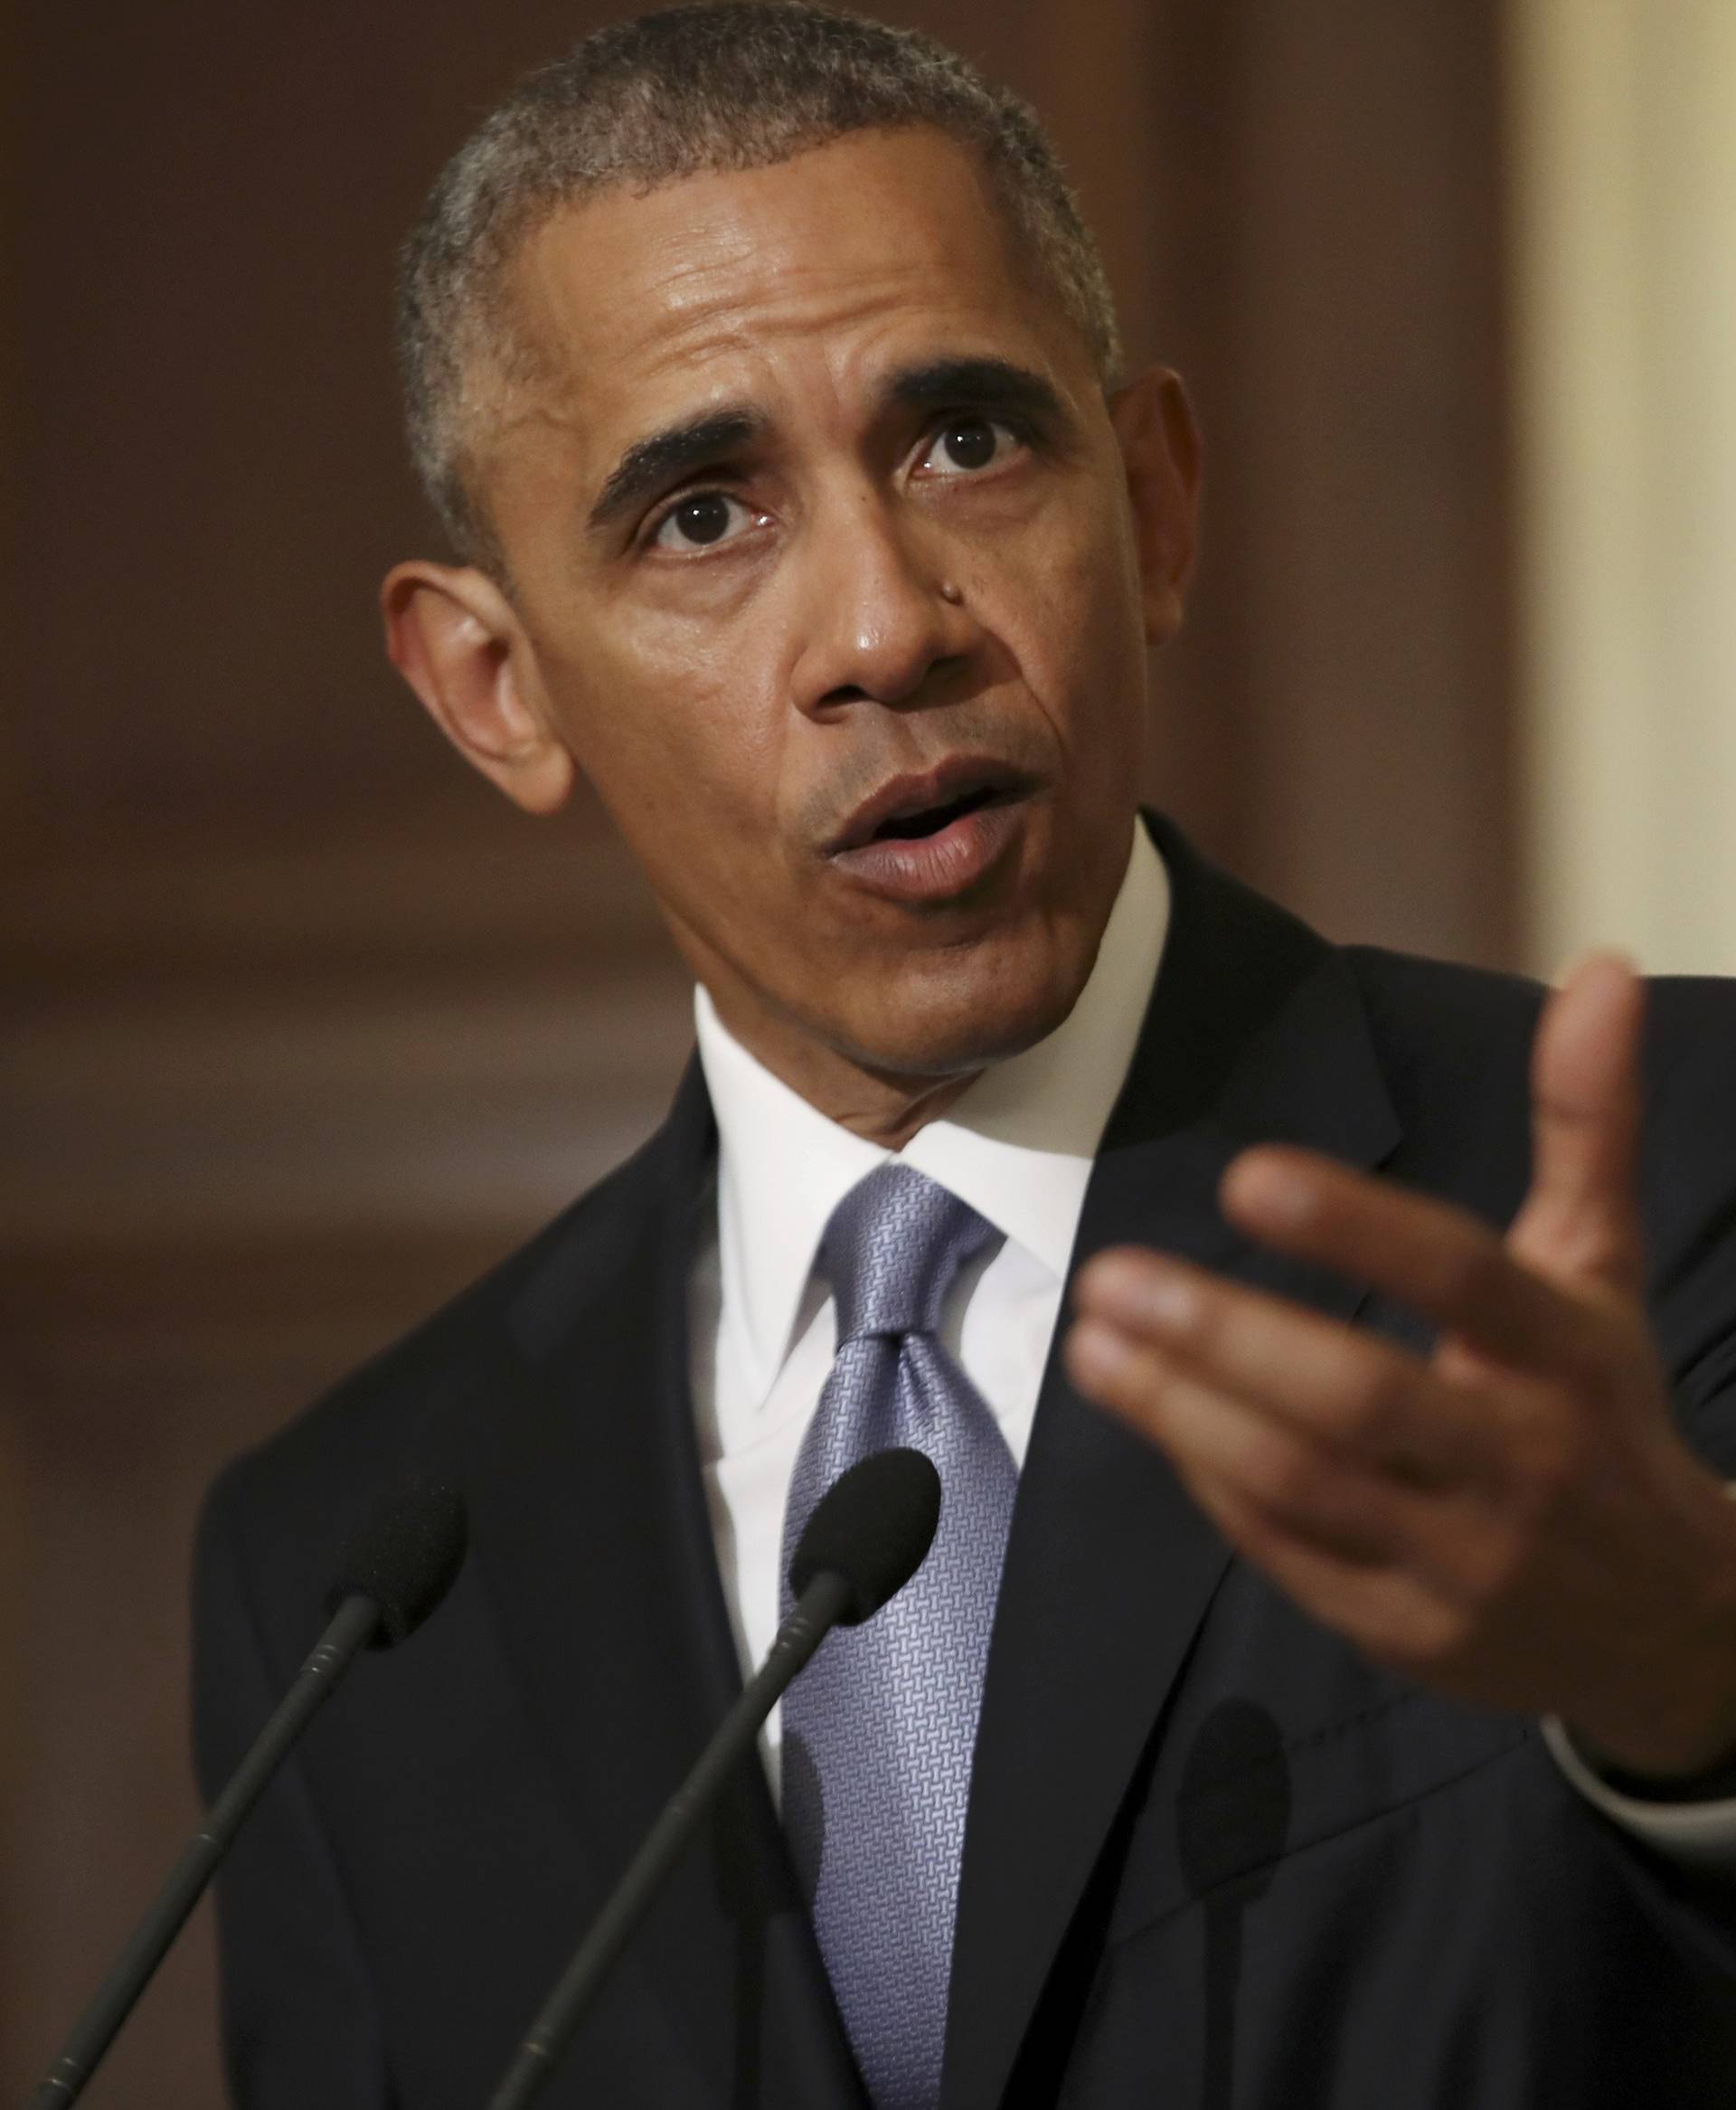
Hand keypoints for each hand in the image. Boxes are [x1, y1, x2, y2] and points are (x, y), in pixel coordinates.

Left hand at [1066, 956, 1735, 1777]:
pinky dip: (1211, 1483)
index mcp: (1567, 1354)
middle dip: (1222, 1335)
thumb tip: (1600, 966)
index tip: (1246, 1175)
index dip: (1357, 1226)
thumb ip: (1584, 1121)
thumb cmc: (1601, 1411)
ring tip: (1091, 1344)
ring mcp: (1460, 1559)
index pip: (1463, 1277)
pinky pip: (1287, 1551)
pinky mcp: (1403, 1629)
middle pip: (1355, 1396)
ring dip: (1182, 1411)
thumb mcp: (1598, 1267)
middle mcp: (1519, 1462)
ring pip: (1300, 1485)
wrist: (1670, 1626)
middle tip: (1112, 1275)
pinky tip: (1153, 1415)